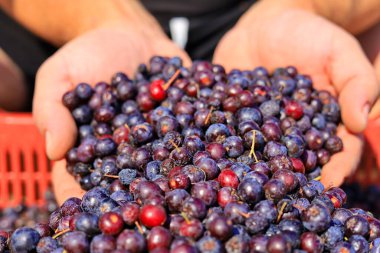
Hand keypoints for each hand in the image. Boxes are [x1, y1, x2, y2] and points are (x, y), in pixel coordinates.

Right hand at [33, 26, 189, 203]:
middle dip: (147, 188)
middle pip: (137, 176)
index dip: (99, 197)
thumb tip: (55, 152)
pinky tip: (216, 139)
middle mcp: (132, 148)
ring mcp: (162, 133)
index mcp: (97, 148)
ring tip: (193, 173)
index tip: (109, 206)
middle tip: (158, 196)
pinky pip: (196, 126)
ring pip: (171, 157)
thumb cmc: (87, 55)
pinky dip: (206, 132)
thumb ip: (52, 111)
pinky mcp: (184, 115)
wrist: (126, 31)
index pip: (93, 180)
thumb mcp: (59, 76)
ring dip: (183, 167)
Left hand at [213, 2, 378, 186]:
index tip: (324, 187)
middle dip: (284, 177)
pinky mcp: (231, 113)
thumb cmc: (310, 35)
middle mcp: (288, 131)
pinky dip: (216, 138)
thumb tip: (360, 122)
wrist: (268, 21)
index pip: (331, 153)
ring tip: (239, 182)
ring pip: (254, 151)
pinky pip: (224, 128)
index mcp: (320, 123)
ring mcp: (256, 125)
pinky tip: (207, 151)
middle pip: (290, 160)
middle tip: (278, 195)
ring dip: (247, 166)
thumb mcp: (339, 52)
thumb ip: (356, 82)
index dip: (331, 170)